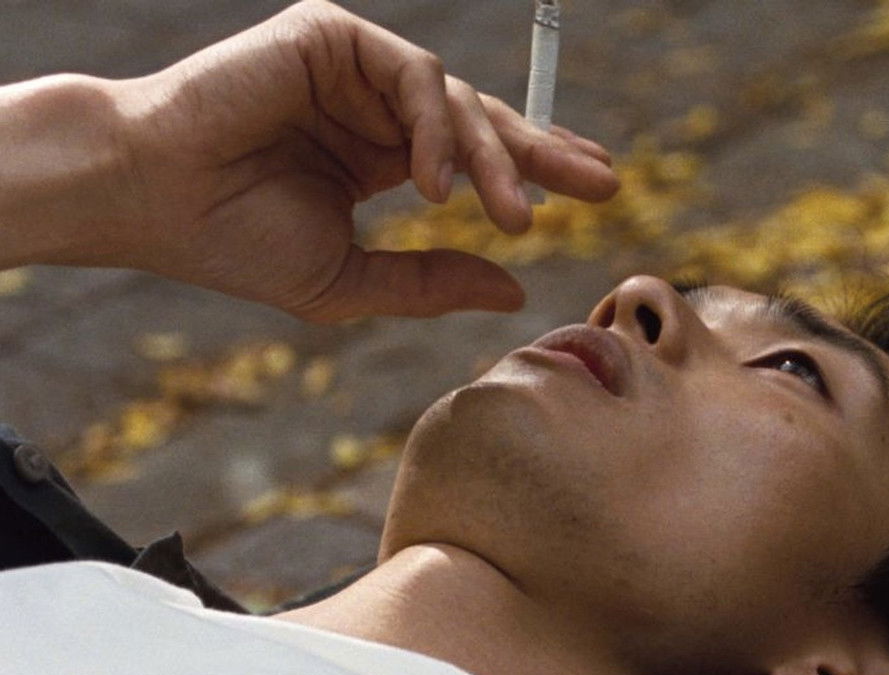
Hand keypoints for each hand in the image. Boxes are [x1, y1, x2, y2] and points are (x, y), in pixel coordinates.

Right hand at [107, 0, 617, 321]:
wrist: (149, 201)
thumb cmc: (233, 242)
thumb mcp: (350, 279)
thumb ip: (431, 280)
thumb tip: (514, 290)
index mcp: (377, 154)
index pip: (472, 152)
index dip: (531, 167)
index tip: (588, 190)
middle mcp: (371, 106)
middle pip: (482, 119)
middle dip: (545, 152)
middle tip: (604, 183)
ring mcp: (353, 67)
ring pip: (456, 101)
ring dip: (495, 159)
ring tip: (516, 217)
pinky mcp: (332, 36)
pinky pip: (414, 78)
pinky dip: (436, 130)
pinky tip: (439, 186)